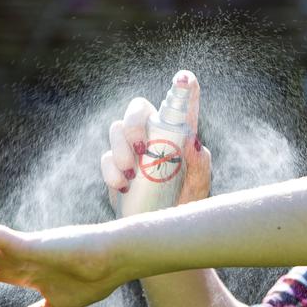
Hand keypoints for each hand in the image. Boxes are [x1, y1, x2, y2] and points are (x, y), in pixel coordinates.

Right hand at [100, 70, 211, 215]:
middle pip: (138, 109)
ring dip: (120, 147)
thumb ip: (200, 165)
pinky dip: (111, 170)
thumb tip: (194, 144)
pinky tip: (123, 185)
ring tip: (131, 172)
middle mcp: (154, 137)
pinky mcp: (116, 168)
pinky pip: (107, 157)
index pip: (182, 106)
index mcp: (179, 136)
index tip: (186, 77)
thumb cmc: (186, 204)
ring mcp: (132, 151)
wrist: (160, 229)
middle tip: (139, 145)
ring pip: (117, 129)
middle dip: (134, 121)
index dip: (184, 87)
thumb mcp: (199, 187)